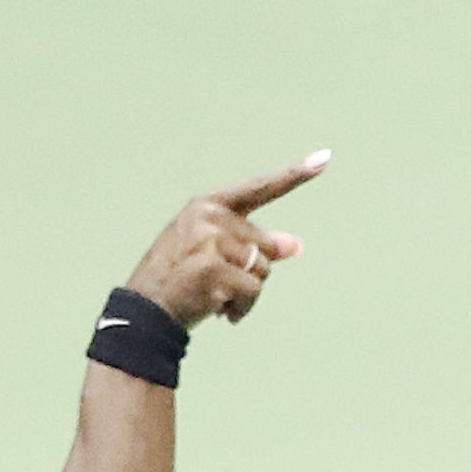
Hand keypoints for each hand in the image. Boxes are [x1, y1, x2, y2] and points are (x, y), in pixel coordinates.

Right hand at [127, 154, 328, 328]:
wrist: (144, 313)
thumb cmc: (180, 280)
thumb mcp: (213, 254)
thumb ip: (254, 246)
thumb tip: (296, 245)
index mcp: (208, 206)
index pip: (260, 188)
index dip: (295, 175)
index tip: (325, 158)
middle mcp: (208, 216)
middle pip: (266, 245)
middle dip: (251, 271)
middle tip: (216, 283)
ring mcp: (209, 240)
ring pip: (263, 270)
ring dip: (246, 294)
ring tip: (213, 297)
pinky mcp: (211, 267)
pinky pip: (253, 291)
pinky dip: (242, 309)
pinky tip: (218, 312)